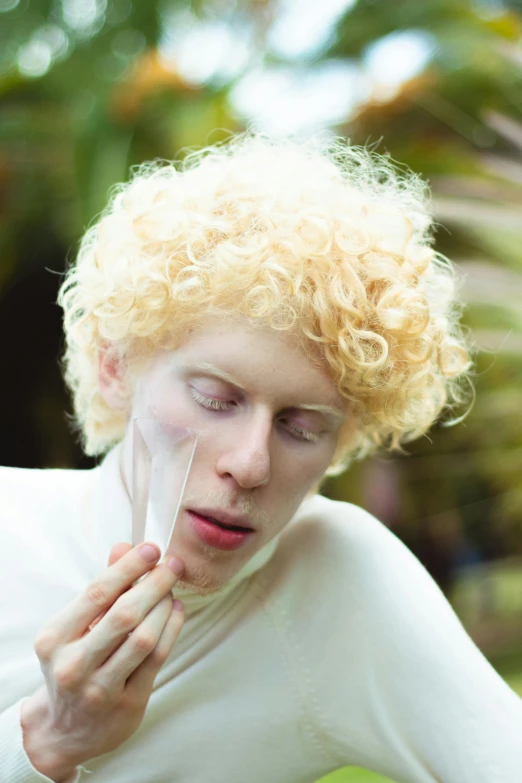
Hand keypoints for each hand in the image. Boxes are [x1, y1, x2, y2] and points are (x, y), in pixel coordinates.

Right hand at [21, 542, 184, 778]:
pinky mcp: (127, 705)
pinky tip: (175, 610)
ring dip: (164, 606)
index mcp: (55, 639)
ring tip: (172, 588)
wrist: (64, 731)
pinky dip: (171, 628)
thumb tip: (124, 547)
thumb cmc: (74, 664)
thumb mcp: (75, 627)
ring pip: (143, 637)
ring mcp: (100, 689)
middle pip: (124, 614)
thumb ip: (102, 588)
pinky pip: (156, 659)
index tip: (151, 548)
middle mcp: (74, 665)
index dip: (128, 567)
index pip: (96, 593)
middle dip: (154, 583)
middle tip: (173, 564)